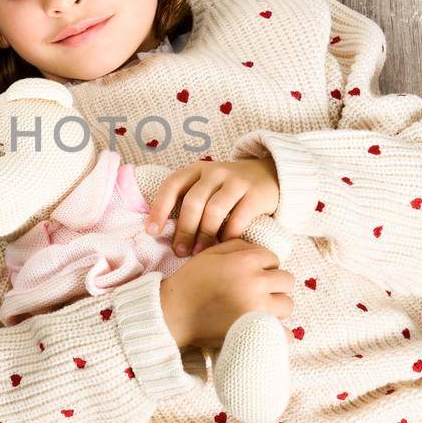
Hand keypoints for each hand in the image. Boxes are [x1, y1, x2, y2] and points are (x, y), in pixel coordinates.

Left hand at [144, 157, 280, 256]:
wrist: (270, 175)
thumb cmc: (229, 189)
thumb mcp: (207, 186)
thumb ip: (189, 201)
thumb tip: (163, 232)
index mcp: (196, 170)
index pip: (172, 185)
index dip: (159, 208)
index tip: (151, 231)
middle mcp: (215, 171)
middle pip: (193, 202)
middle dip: (184, 229)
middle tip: (179, 251)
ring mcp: (236, 181)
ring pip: (214, 210)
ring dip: (204, 235)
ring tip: (200, 252)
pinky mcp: (255, 194)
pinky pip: (239, 218)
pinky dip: (229, 235)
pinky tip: (224, 245)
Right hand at [158, 240, 294, 348]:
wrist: (172, 315)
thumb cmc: (190, 283)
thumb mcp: (210, 254)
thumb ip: (238, 246)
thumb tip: (261, 251)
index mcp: (244, 262)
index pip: (273, 258)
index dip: (264, 265)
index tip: (252, 274)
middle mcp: (255, 283)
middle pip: (285, 280)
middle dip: (273, 284)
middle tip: (256, 291)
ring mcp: (257, 309)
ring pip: (287, 304)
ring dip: (276, 306)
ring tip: (258, 308)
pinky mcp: (255, 331)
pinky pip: (284, 333)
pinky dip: (278, 332)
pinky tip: (266, 328)